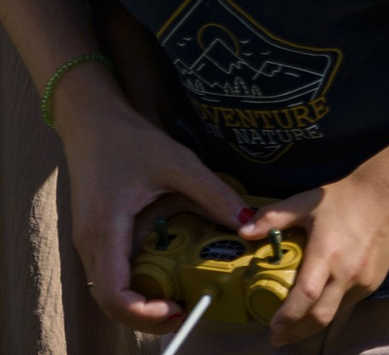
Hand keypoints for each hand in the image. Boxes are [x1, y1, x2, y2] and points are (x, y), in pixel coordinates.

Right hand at [52, 74, 253, 331]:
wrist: (93, 122)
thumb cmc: (131, 141)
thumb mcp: (179, 164)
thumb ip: (214, 194)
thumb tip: (249, 223)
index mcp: (107, 230)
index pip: (114, 293)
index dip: (144, 312)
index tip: (178, 309)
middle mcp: (91, 243)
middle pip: (110, 301)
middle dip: (145, 315)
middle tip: (185, 312)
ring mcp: (89, 241)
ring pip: (109, 289)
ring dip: (139, 301)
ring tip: (177, 299)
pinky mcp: (95, 234)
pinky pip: (111, 272)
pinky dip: (134, 283)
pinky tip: (163, 275)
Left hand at [246, 171, 388, 344]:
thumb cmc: (345, 198)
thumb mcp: (306, 202)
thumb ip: (272, 217)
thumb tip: (243, 231)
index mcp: (327, 253)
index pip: (305, 296)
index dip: (287, 317)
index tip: (271, 326)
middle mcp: (347, 272)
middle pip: (319, 317)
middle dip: (295, 333)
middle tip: (276, 338)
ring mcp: (363, 280)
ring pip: (334, 314)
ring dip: (312, 325)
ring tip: (293, 327)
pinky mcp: (373, 282)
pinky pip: (347, 304)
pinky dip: (329, 311)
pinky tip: (318, 307)